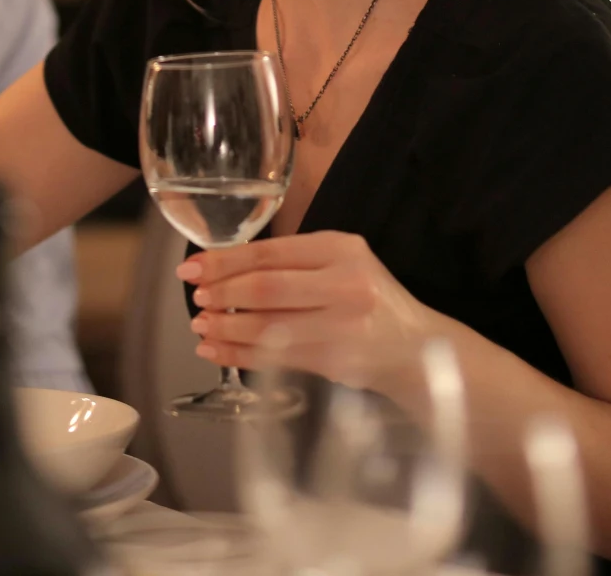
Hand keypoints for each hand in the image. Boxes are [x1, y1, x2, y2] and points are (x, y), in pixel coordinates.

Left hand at [181, 231, 446, 392]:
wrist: (418, 349)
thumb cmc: (370, 302)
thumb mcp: (343, 265)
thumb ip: (296, 264)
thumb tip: (224, 272)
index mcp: (342, 248)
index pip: (272, 252)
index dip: (225, 261)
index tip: (192, 268)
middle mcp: (345, 283)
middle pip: (266, 288)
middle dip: (222, 294)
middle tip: (196, 299)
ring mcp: (342, 325)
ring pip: (267, 326)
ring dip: (225, 328)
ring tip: (201, 327)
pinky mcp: (336, 362)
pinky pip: (275, 357)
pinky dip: (239, 355)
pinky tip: (216, 352)